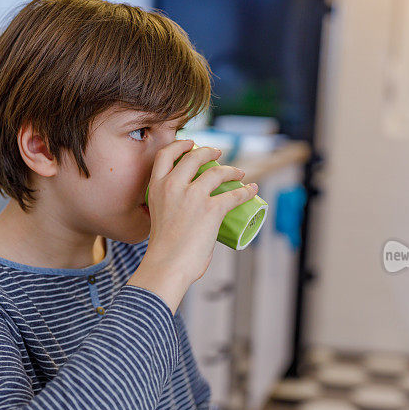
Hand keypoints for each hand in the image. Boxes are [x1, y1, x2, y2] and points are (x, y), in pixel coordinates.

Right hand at [127, 140, 257, 311]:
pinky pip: (234, 195)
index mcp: (156, 188)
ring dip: (231, 170)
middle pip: (194, 156)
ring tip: (239, 172)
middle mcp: (173, 186)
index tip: (190, 144)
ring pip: (217, 172)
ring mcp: (193, 196)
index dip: (180, 145)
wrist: (166, 265)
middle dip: (208, 151)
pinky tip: (251, 190)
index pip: (165, 155)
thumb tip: (192, 212)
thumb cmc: (163, 251)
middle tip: (218, 154)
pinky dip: (246, 191)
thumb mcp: (160, 217)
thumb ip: (173, 207)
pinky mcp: (211, 209)